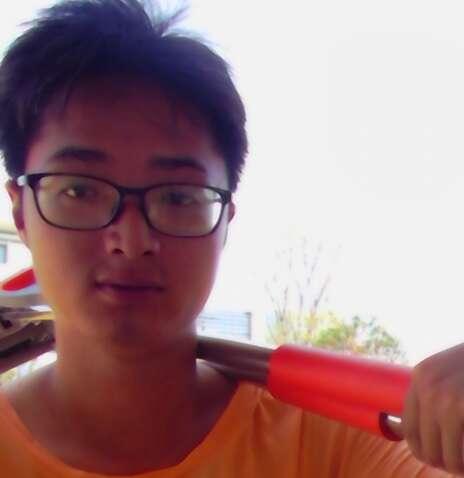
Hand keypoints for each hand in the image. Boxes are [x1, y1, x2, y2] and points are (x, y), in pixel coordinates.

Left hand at [402, 343, 463, 474]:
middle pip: (423, 443)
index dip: (419, 448)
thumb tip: (394, 426)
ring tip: (463, 467)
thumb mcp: (448, 372)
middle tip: (454, 466)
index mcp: (421, 375)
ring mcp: (445, 397)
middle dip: (440, 460)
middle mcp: (427, 385)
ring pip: (445, 454)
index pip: (408, 425)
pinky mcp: (461, 408)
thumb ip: (430, 393)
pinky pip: (462, 452)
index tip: (432, 457)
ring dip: (456, 465)